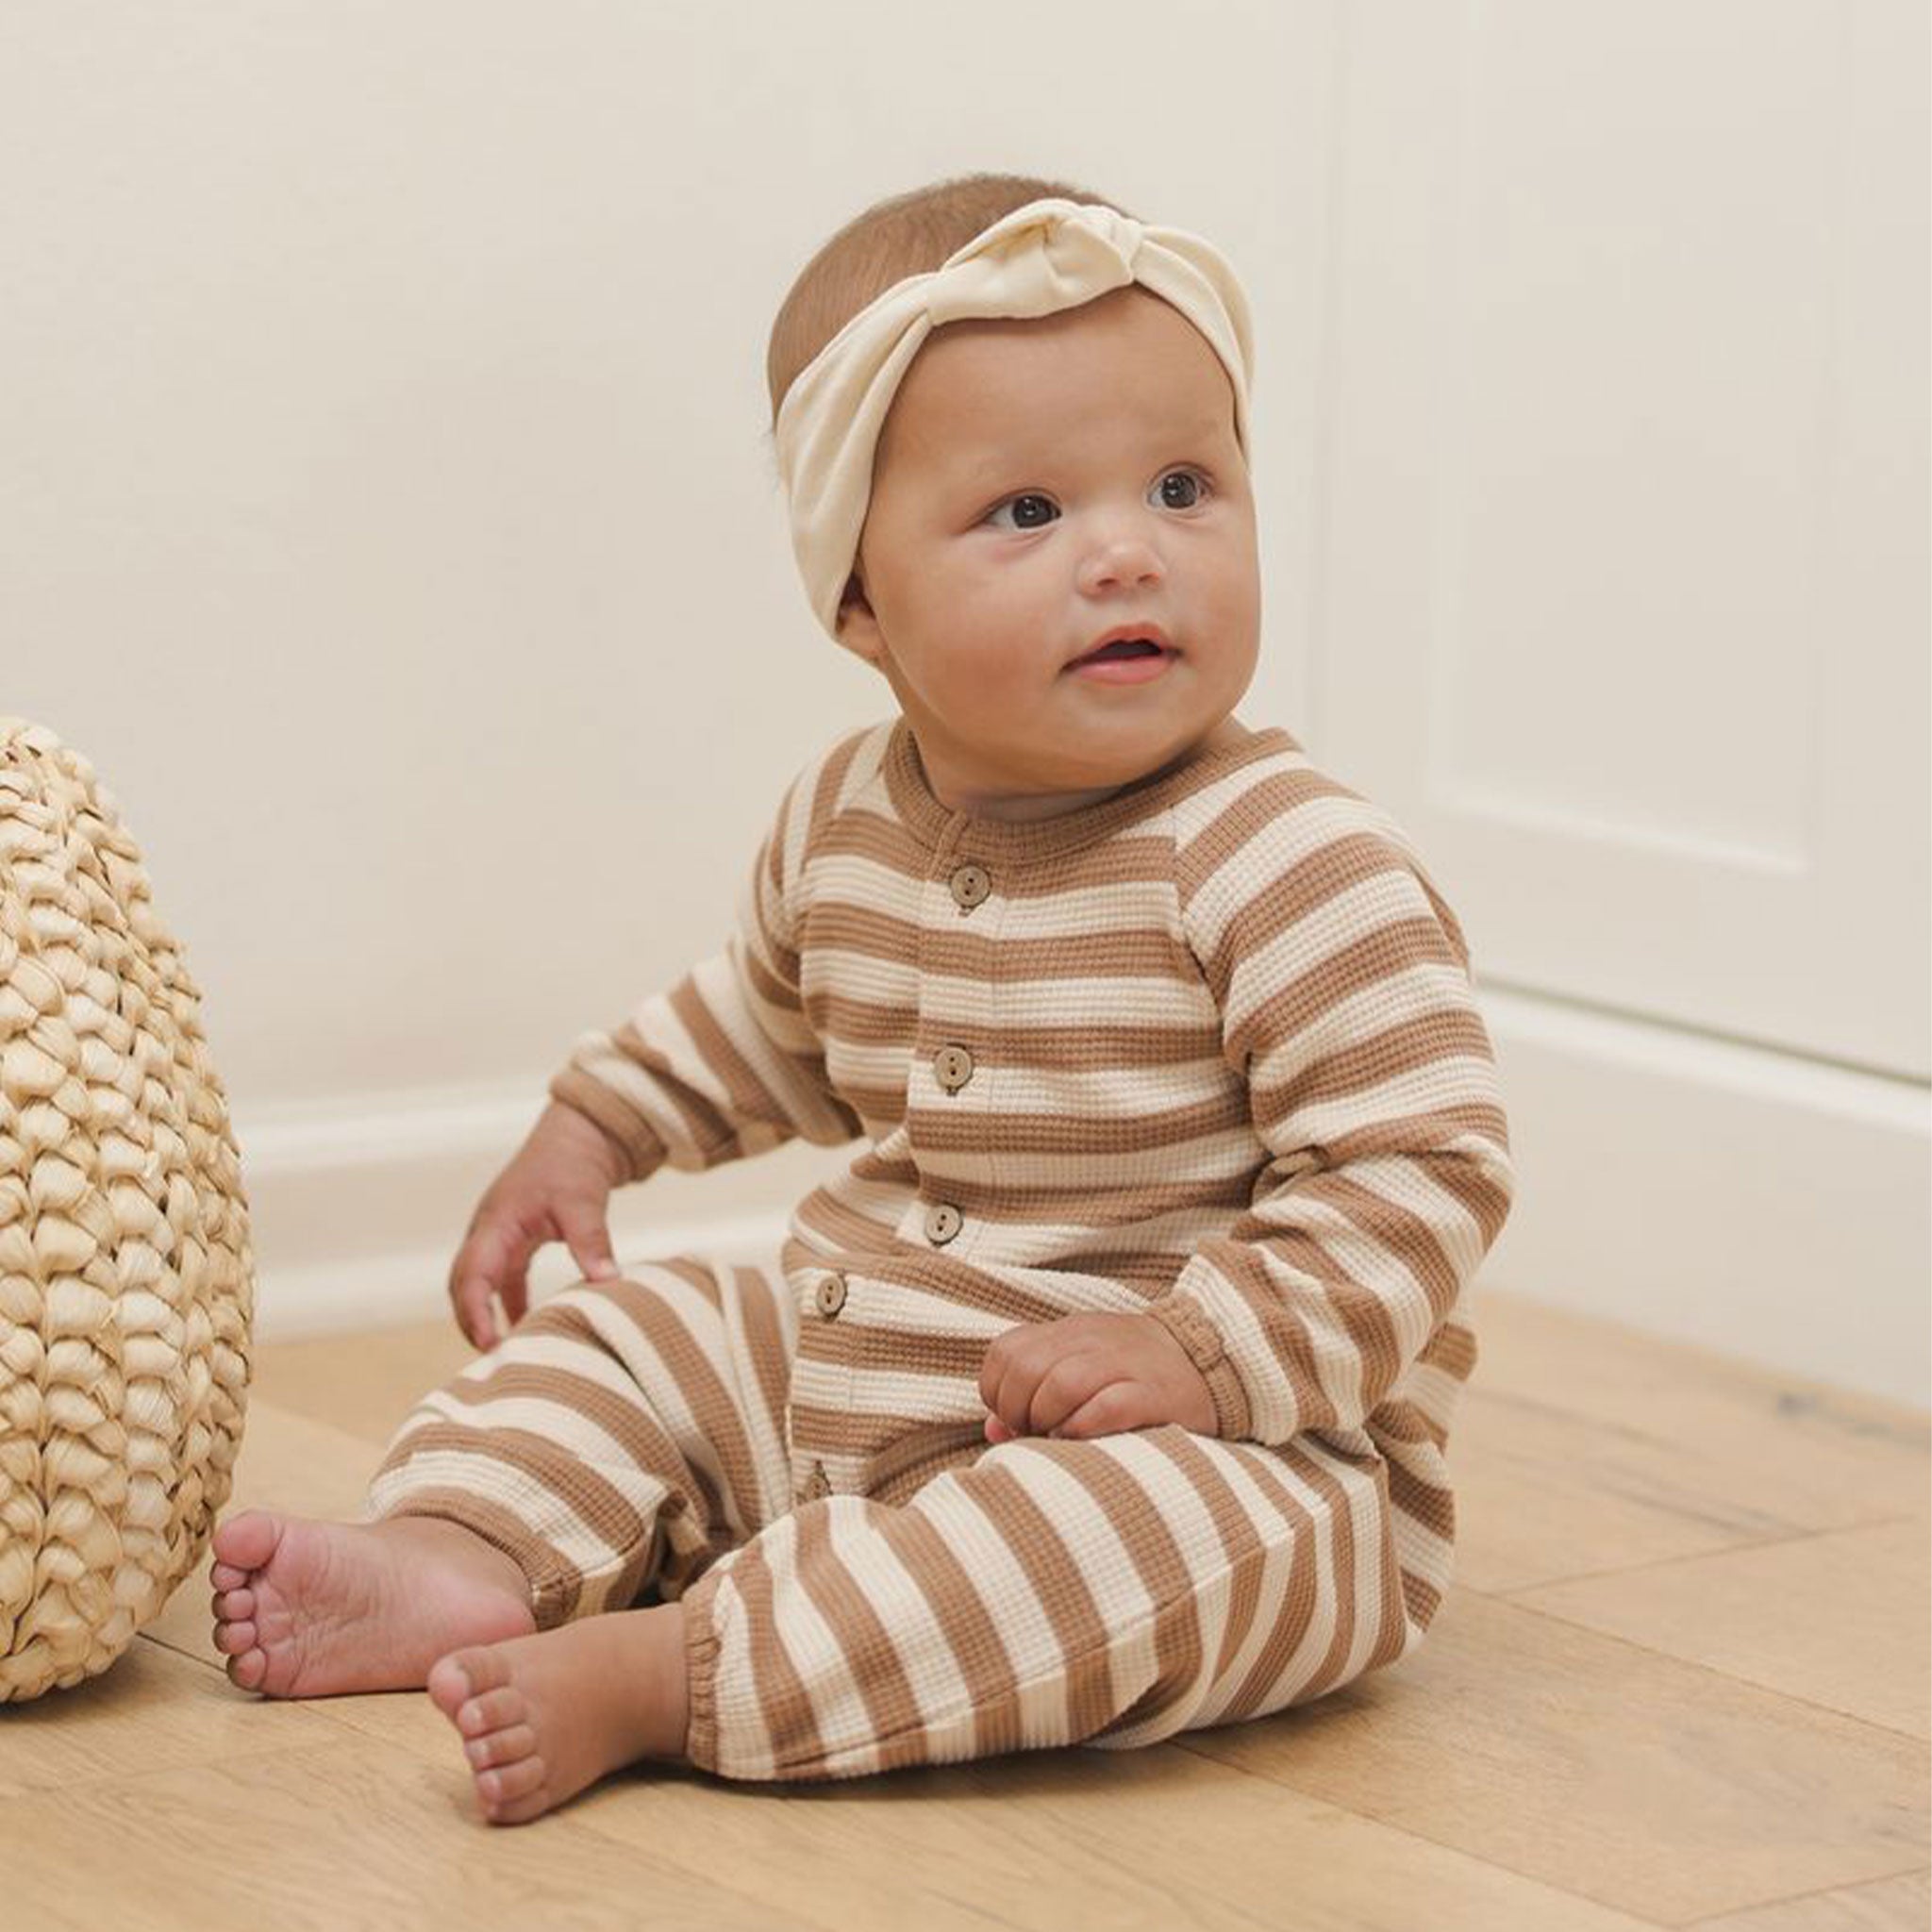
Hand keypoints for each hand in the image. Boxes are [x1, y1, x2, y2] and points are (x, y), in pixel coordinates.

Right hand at [447, 1101, 628, 1348]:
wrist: (578, 1133)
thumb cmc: (572, 1163)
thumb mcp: (582, 1201)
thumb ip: (591, 1241)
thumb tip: (608, 1281)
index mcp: (496, 1222)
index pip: (471, 1274)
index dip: (474, 1312)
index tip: (489, 1343)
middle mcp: (488, 1231)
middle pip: (463, 1284)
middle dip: (471, 1321)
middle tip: (491, 1357)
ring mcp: (499, 1234)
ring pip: (479, 1283)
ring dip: (486, 1315)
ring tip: (504, 1351)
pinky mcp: (515, 1238)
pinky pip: (503, 1278)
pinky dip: (510, 1303)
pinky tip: (527, 1325)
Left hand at [978, 1312, 1217, 1444]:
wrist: (1211, 1358)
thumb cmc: (1136, 1374)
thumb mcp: (1081, 1367)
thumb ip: (1035, 1391)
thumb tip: (994, 1429)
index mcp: (1068, 1332)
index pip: (1005, 1352)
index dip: (998, 1392)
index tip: (1015, 1418)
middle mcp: (1091, 1341)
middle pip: (1027, 1369)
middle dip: (1019, 1410)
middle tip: (1036, 1432)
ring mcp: (1123, 1364)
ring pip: (1060, 1383)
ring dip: (1048, 1419)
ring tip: (1059, 1437)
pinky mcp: (1152, 1393)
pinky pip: (1105, 1406)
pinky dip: (1083, 1427)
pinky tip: (1083, 1439)